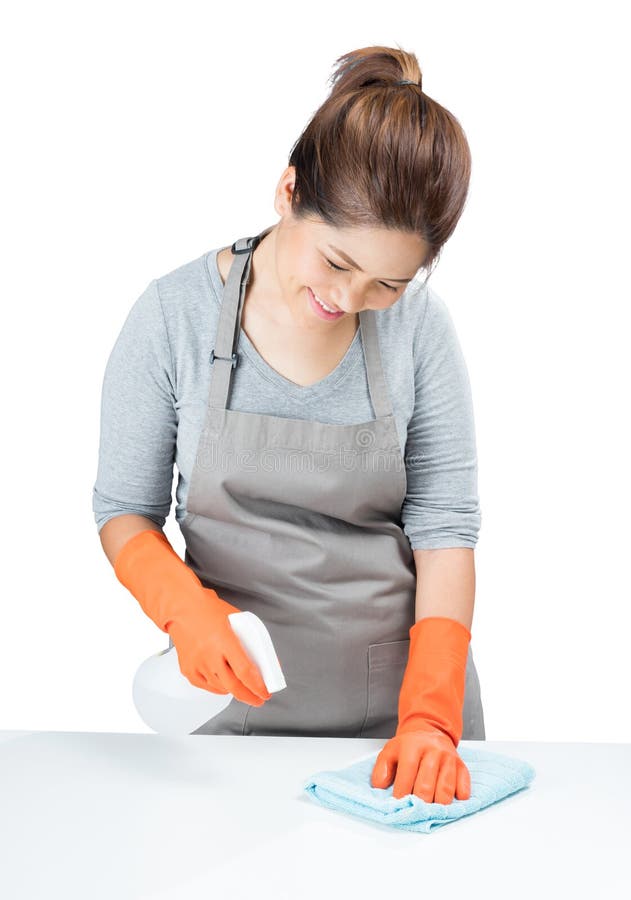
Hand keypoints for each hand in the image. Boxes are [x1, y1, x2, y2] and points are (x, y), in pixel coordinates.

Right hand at [168, 587, 271, 706]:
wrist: (182, 608)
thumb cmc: (209, 610)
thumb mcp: (237, 620)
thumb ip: (251, 641)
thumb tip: (266, 660)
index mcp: (224, 640)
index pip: (245, 671)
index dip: (257, 686)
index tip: (265, 692)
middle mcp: (209, 654)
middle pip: (233, 686)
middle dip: (249, 696)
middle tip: (258, 699)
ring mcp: (197, 663)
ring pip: (220, 688)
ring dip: (234, 691)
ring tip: (242, 687)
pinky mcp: (187, 669)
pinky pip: (205, 686)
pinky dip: (218, 688)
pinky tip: (224, 684)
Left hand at [370, 723, 470, 803]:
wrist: (430, 731)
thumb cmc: (409, 746)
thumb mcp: (390, 750)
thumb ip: (381, 768)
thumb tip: (380, 786)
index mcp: (413, 746)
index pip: (407, 773)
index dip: (401, 793)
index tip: (398, 806)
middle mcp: (433, 751)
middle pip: (426, 785)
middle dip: (418, 803)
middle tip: (413, 812)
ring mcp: (449, 758)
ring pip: (445, 789)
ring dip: (437, 805)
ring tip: (429, 811)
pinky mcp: (461, 766)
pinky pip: (463, 785)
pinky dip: (458, 797)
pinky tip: (451, 801)